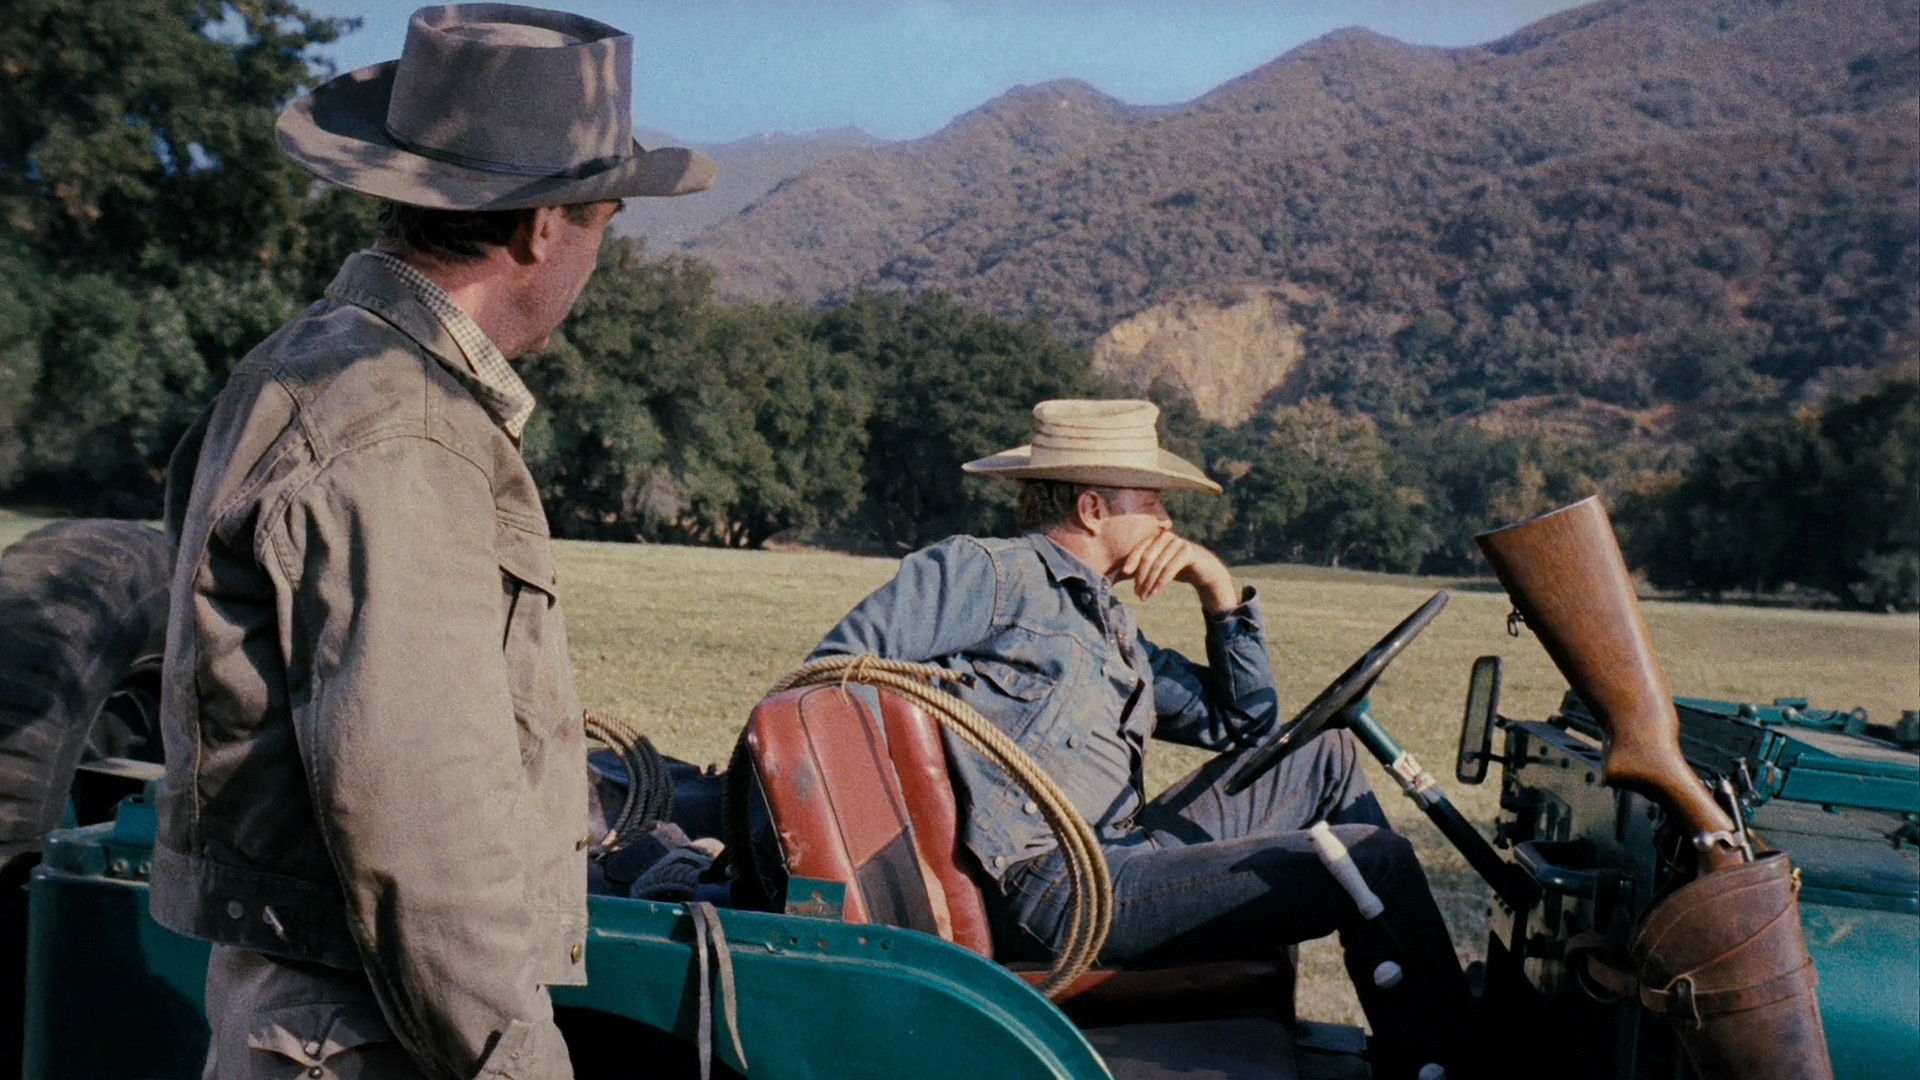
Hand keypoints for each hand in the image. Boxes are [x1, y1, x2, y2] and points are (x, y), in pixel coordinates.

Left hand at [1119, 527, 1238, 612]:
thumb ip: (1140, 568)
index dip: (1131, 560)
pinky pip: (1170, 568)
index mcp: (1156, 537)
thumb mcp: (1157, 566)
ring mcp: (1179, 542)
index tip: (1124, 573)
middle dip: (1140, 577)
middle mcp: (1166, 536)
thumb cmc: (1176, 568)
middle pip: (1148, 557)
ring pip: (1158, 564)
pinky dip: (1161, 583)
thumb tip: (1116, 576)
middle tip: (1137, 594)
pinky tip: (1155, 593)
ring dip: (1149, 584)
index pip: (1140, 548)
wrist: (1204, 570)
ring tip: (1144, 597)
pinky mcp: (1188, 551)